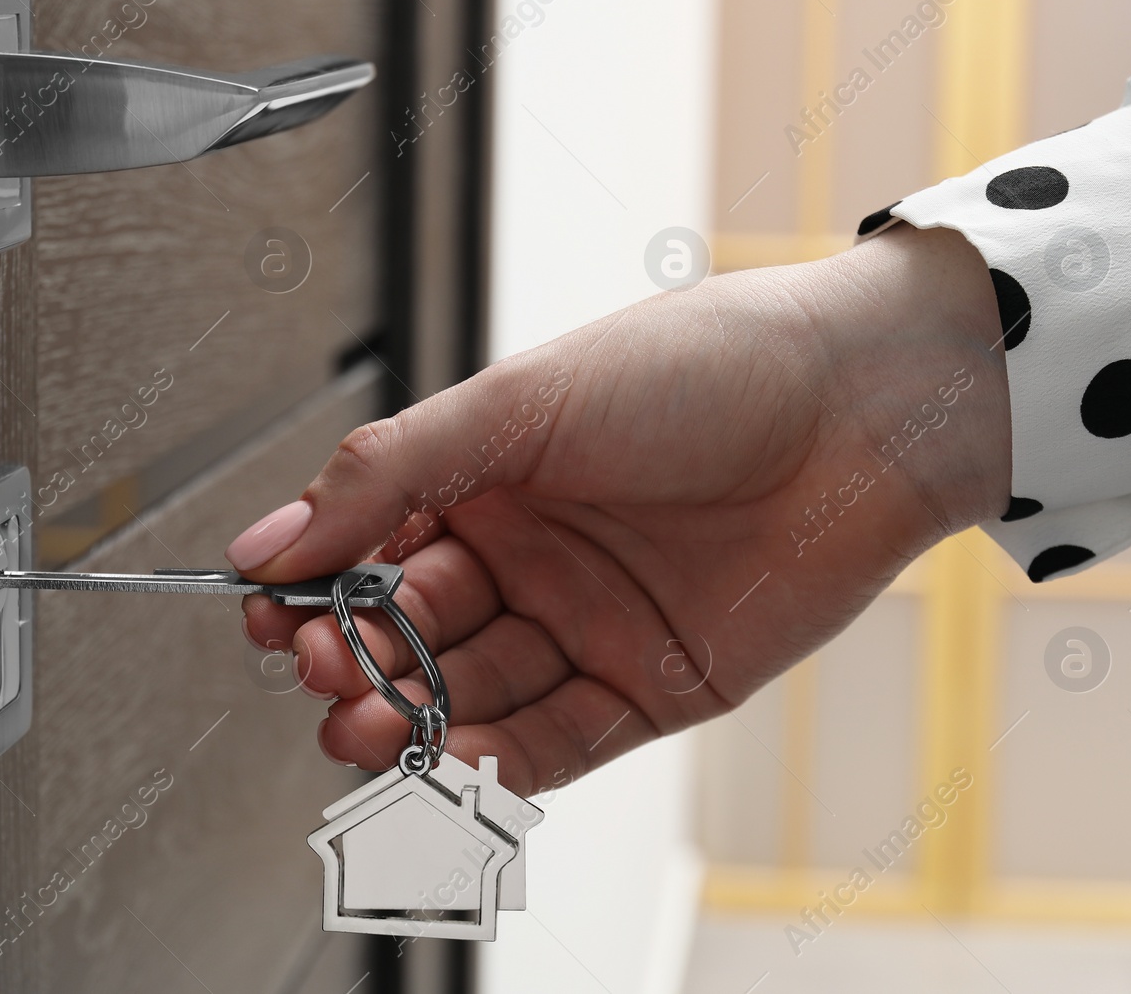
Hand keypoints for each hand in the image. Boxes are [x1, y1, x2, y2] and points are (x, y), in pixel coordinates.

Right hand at [228, 225, 1010, 795]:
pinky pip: (555, 741)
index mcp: (490, 477)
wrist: (863, 405)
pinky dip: (495, 762)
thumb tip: (267, 540)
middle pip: (413, 633)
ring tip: (360, 725)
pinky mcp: (652, 684)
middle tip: (321, 671)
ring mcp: (590, 624)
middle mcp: (534, 555)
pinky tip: (447, 761)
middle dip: (357, 659)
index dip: (315, 585)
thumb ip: (388, 475)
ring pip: (472, 696)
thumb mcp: (520, 402)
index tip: (268, 611)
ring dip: (410, 718)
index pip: (373, 548)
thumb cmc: (706, 366)